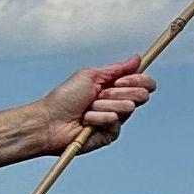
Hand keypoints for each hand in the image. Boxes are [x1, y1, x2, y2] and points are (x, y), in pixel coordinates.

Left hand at [38, 57, 153, 153]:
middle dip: (117, 92)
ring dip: (104, 105)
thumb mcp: (90, 76)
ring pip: (128, 108)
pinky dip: (98, 118)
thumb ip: (116, 69)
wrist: (48, 120)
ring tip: (87, 109)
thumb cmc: (64, 98)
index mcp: (116, 88)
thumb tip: (137, 59)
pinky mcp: (110, 134)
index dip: (138, 80)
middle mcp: (119, 103)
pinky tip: (86, 121)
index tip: (119, 81)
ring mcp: (116, 120)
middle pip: (142, 95)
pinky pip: (115, 122)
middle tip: (97, 95)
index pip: (144, 83)